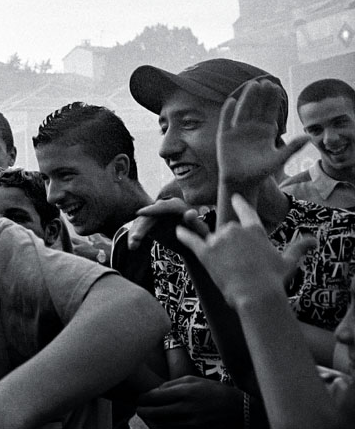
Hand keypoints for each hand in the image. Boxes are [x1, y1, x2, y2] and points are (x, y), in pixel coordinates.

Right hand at [128, 197, 203, 250]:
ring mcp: (154, 216)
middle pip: (149, 216)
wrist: (192, 247)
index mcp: (177, 206)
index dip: (151, 210)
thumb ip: (195, 223)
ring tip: (133, 246)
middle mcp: (163, 208)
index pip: (163, 207)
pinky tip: (132, 246)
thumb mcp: (200, 233)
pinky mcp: (149, 224)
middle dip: (141, 227)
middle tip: (136, 238)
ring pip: (141, 223)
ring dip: (136, 234)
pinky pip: (139, 229)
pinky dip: (135, 238)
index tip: (140, 213)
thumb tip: (190, 212)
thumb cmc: (200, 239)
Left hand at [136, 376, 243, 428]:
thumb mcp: (194, 380)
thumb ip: (172, 384)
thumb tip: (155, 391)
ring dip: (151, 422)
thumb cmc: (215, 391)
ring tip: (147, 417)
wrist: (240, 410)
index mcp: (186, 392)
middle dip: (143, 411)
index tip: (140, 398)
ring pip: (163, 426)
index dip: (143, 398)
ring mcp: (193, 424)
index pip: (156, 396)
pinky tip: (160, 425)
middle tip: (139, 408)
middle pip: (156, 413)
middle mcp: (188, 408)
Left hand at [175, 194, 316, 308]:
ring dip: (214, 247)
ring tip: (224, 263)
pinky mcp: (205, 252)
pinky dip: (183, 235)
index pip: (246, 211)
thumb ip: (299, 248)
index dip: (239, 204)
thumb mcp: (289, 262)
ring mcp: (219, 240)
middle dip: (230, 243)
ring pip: (211, 238)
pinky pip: (191, 240)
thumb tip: (314, 240)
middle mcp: (235, 230)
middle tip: (240, 263)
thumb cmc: (274, 280)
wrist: (257, 294)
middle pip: (227, 230)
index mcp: (255, 230)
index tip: (235, 197)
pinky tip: (177, 231)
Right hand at [217, 79, 307, 202]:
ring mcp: (237, 131)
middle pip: (257, 108)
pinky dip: (227, 112)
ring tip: (252, 86)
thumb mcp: (278, 159)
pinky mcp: (224, 136)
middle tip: (265, 82)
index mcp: (265, 131)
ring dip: (247, 99)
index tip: (276, 87)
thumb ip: (291, 148)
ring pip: (243, 110)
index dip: (272, 100)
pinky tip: (231, 101)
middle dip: (261, 95)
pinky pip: (226, 121)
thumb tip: (307, 137)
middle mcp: (251, 128)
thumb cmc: (260, 172)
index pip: (269, 112)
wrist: (241, 181)